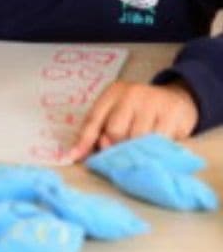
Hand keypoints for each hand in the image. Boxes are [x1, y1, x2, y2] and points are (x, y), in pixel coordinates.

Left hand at [67, 80, 198, 161]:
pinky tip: (156, 152)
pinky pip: (158, 141)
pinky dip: (155, 151)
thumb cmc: (140, 111)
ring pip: (137, 138)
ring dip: (136, 152)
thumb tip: (81, 156)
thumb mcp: (118, 112)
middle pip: (114, 130)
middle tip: (120, 158)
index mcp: (112, 93)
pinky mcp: (171, 114)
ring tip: (139, 157)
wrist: (177, 100)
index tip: (74, 159)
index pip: (93, 119)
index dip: (84, 141)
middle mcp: (130, 94)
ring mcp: (152, 103)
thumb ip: (100, 130)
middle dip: (115, 148)